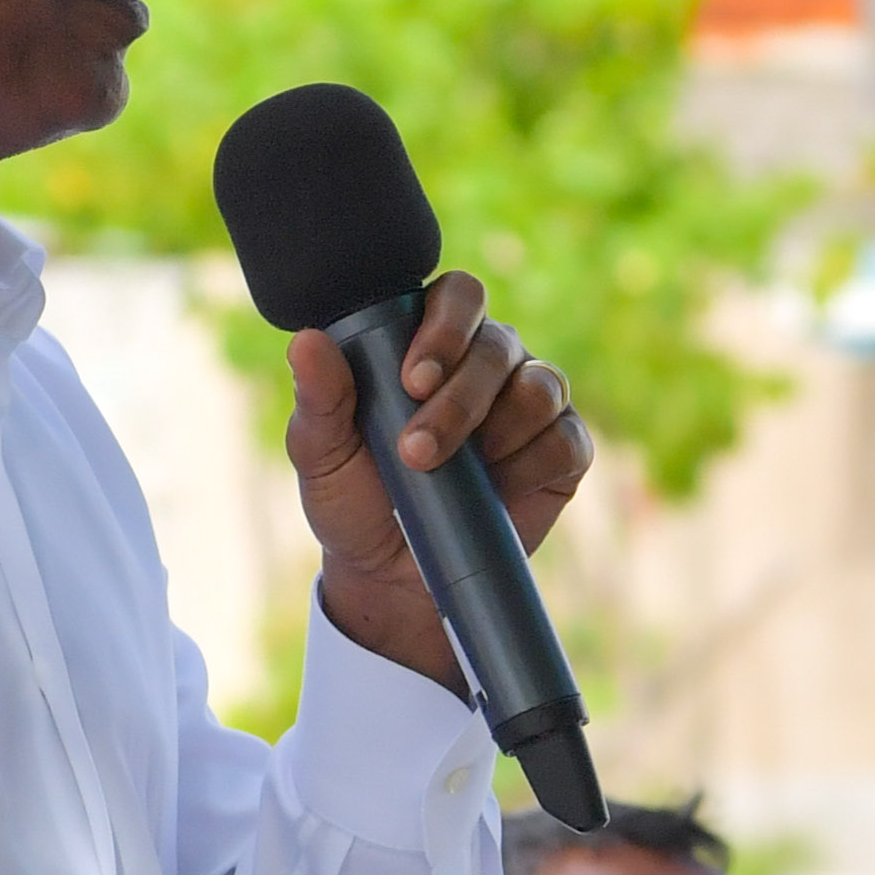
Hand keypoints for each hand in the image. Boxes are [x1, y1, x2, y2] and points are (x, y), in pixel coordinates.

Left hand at [287, 269, 594, 689]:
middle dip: (460, 398)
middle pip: (497, 346)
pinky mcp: (562, 452)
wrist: (392, 577)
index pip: (459, 298)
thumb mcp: (322, 455)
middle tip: (418, 451)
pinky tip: (499, 490)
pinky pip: (566, 439)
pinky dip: (534, 463)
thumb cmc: (355, 500)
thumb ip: (319, 398)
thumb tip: (308, 341)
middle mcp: (489, 362)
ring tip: (458, 472)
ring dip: (500, 428)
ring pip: (540, 387)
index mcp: (433, 341)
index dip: (446, 327)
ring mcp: (531, 404)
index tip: (413, 379)